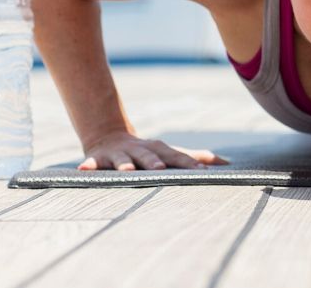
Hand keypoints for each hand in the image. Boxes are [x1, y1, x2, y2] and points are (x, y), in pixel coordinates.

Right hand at [78, 130, 230, 170]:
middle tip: (161, 169)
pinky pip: (93, 163)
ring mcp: (119, 154)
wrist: (110, 137)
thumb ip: (196, 158)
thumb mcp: (170, 153)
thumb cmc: (148, 152)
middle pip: (150, 155)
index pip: (177, 157)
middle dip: (155, 161)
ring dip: (124, 164)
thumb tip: (228, 163)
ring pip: (122, 159)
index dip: (189, 163)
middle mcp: (140, 150)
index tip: (204, 172)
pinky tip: (83, 169)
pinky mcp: (99, 159)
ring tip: (126, 171)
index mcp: (159, 150)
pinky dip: (89, 166)